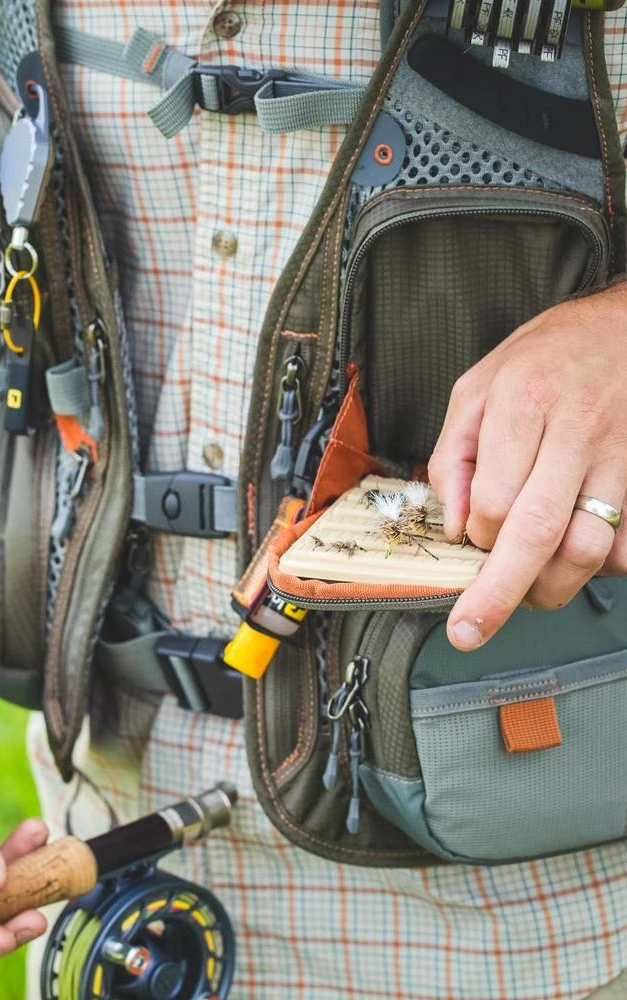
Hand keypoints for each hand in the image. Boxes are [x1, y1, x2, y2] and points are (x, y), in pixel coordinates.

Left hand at [428, 283, 626, 650]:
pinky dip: (602, 566)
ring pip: (591, 547)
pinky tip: (574, 559)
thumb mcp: (478, 387)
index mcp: (525, 404)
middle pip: (541, 532)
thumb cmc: (546, 358)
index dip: (479, 536)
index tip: (471, 542)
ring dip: (553, 586)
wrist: (626, 327)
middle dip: (502, 594)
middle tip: (472, 630)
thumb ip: (455, 455)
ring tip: (527, 593)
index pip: (497, 499)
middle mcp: (577, 431)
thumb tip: (456, 523)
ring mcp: (621, 455)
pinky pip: (626, 542)